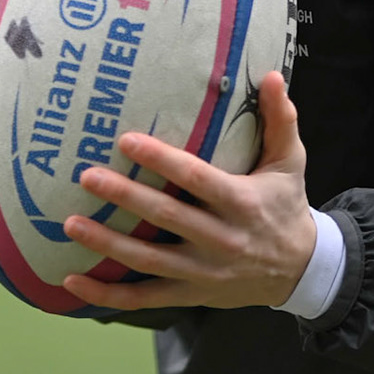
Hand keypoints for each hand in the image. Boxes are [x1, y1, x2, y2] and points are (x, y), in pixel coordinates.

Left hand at [60, 69, 314, 310]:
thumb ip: (281, 119)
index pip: (197, 178)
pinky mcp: (191, 294)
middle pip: (166, 217)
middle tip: (87, 176)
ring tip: (71, 224)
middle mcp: (221, 240)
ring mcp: (204, 272)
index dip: (161, 160)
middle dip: (125, 197)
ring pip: (148, 260)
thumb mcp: (290, 162)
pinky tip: (73, 280)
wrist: (301, 270)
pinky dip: (108, 295)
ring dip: (108, 244)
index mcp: (242, 203)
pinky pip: (144, 297)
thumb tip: (272, 75)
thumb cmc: (286, 205)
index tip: (126, 141)